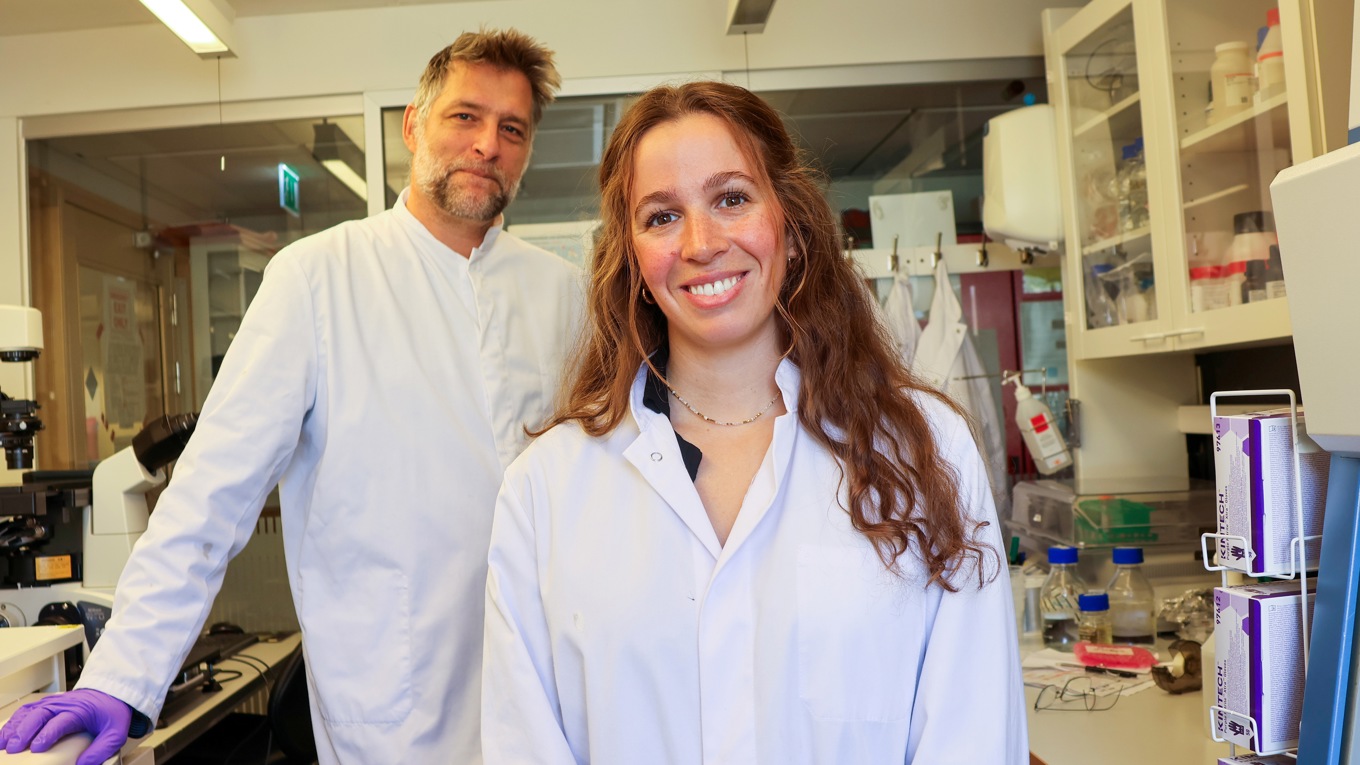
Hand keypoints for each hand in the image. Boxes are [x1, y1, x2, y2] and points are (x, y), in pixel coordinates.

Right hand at [0, 688, 132, 764]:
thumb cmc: (111, 713)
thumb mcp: (115, 733)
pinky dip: (13, 721)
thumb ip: (101, 750)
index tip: (37, 748)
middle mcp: (63, 704)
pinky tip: (4, 734)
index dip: (47, 734)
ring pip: (29, 711)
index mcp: (80, 710)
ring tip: (2, 744)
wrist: (112, 693)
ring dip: (14, 726)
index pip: (60, 721)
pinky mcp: (46, 704)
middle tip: (12, 749)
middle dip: (24, 731)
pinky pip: (26, 710)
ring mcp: (53, 702)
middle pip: (39, 714)